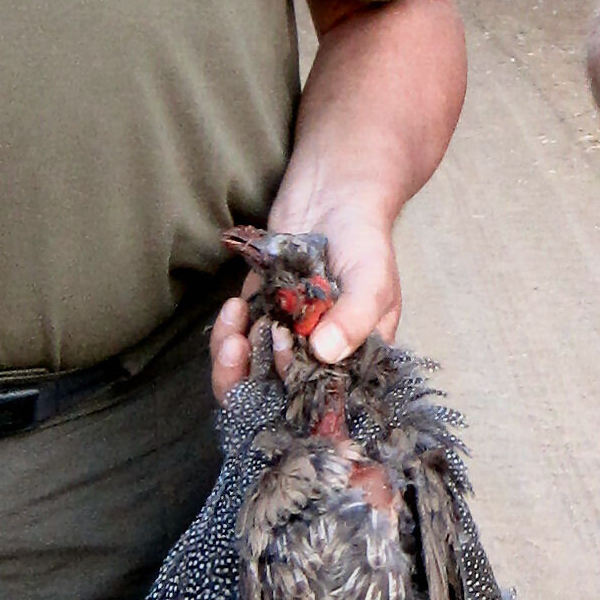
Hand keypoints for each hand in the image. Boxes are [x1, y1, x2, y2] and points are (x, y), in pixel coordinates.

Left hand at [210, 189, 402, 396]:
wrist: (334, 195)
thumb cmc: (365, 242)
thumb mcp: (372, 280)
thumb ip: (354, 318)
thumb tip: (325, 352)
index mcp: (352, 360)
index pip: (322, 404)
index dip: (297, 403)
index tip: (284, 370)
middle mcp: (316, 357)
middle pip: (276, 396)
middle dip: (251, 382)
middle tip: (245, 349)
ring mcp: (285, 337)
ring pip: (249, 373)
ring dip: (232, 359)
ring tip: (234, 324)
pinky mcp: (260, 315)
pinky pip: (235, 341)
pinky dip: (226, 332)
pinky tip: (232, 307)